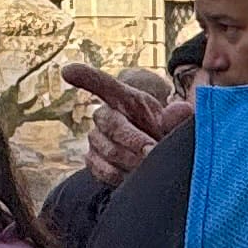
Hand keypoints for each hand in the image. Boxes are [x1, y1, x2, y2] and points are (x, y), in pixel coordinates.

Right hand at [62, 64, 188, 181]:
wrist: (156, 158)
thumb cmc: (163, 133)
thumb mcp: (175, 122)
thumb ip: (178, 116)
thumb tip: (181, 110)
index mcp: (124, 98)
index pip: (102, 84)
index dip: (84, 77)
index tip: (67, 71)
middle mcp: (105, 115)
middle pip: (111, 124)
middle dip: (133, 140)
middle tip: (153, 152)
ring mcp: (95, 139)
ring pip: (107, 150)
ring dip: (130, 161)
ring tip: (150, 167)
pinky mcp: (92, 161)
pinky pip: (101, 169)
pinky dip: (119, 176)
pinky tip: (133, 176)